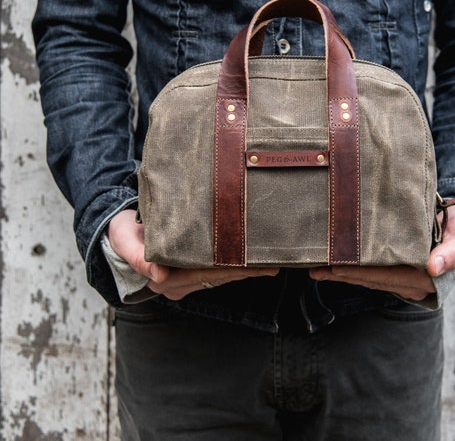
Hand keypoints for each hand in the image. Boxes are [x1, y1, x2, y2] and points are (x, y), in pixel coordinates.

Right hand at [108, 210, 278, 300]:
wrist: (118, 232)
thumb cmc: (121, 234)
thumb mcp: (124, 242)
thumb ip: (138, 257)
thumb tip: (157, 275)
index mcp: (164, 279)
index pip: (205, 275)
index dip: (232, 271)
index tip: (255, 267)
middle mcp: (177, 284)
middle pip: (217, 278)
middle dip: (245, 273)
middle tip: (274, 266)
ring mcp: (183, 280)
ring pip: (218, 277)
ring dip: (243, 272)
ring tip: (269, 266)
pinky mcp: (187, 272)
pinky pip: (214, 271)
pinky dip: (233, 267)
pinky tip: (249, 263)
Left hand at [309, 204, 454, 301]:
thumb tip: (433, 268)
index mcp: (426, 277)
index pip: (386, 275)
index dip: (359, 272)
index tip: (335, 267)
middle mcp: (413, 284)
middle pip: (372, 280)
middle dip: (342, 275)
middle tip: (315, 268)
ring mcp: (404, 281)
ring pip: (369, 280)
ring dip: (342, 276)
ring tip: (317, 269)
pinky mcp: (397, 274)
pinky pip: (371, 276)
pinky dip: (351, 272)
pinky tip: (332, 268)